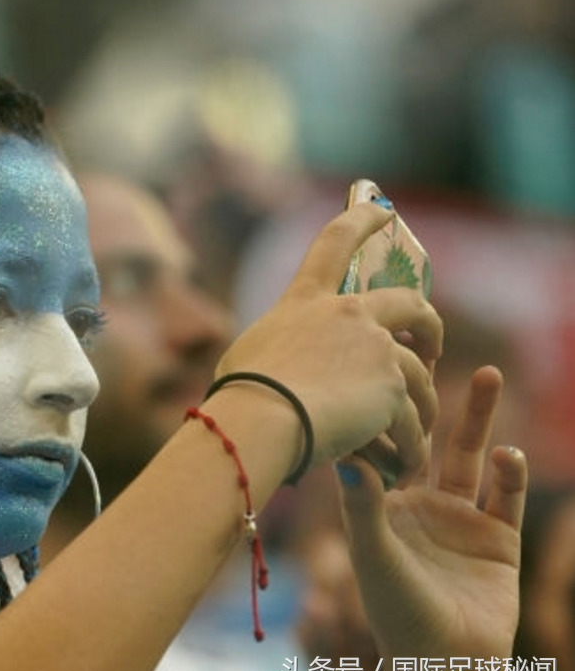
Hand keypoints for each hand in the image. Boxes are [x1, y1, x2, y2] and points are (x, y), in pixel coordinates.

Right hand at [215, 201, 441, 469]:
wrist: (261, 419)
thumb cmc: (240, 396)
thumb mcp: (249, 356)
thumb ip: (278, 349)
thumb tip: (276, 364)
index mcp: (307, 300)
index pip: (336, 241)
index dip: (363, 217)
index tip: (382, 205)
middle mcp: (348, 313)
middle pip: (410, 303)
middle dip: (428, 326)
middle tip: (430, 348)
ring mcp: (376, 347)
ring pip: (420, 372)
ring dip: (421, 406)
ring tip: (413, 438)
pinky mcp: (393, 386)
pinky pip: (413, 419)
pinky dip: (410, 445)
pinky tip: (404, 464)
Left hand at [337, 365, 527, 670]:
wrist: (446, 662)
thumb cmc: (396, 612)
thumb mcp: (374, 555)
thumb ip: (363, 507)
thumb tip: (343, 457)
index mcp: (381, 503)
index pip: (381, 443)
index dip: (381, 407)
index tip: (376, 361)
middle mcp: (418, 503)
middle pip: (427, 437)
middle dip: (432, 395)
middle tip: (431, 349)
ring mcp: (460, 518)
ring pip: (472, 455)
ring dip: (480, 417)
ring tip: (486, 372)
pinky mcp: (498, 537)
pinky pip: (507, 494)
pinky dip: (512, 471)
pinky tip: (510, 452)